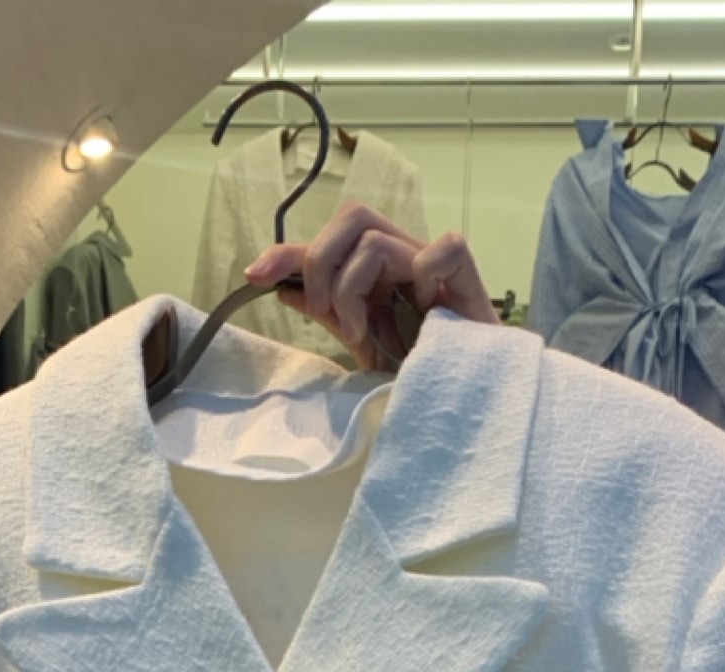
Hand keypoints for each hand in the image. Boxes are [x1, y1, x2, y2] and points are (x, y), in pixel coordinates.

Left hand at [246, 203, 497, 370]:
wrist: (470, 402)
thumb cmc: (422, 374)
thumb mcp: (365, 347)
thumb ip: (330, 315)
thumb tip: (283, 289)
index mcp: (379, 273)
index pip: (329, 241)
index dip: (289, 251)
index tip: (254, 274)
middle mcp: (403, 261)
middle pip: (352, 217)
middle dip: (321, 262)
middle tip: (324, 311)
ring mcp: (434, 267)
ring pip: (375, 240)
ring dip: (354, 288)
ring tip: (365, 334)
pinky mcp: (468, 277)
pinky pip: (440, 251)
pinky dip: (424, 278)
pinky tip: (425, 313)